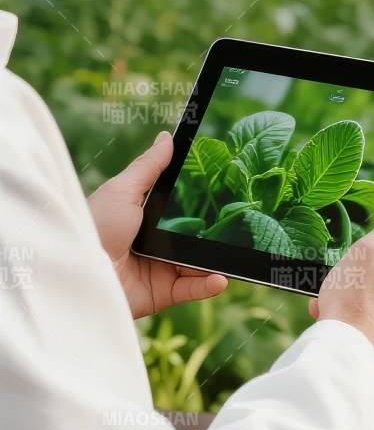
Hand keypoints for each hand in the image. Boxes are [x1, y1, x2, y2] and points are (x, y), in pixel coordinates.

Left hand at [88, 131, 227, 319]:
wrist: (79, 270)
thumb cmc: (95, 225)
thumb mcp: (123, 190)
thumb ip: (148, 167)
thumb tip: (167, 136)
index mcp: (146, 216)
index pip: (181, 208)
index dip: (202, 202)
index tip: (226, 190)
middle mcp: (156, 242)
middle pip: (194, 236)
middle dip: (216, 233)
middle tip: (238, 224)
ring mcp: (160, 267)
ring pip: (198, 263)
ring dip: (217, 260)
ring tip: (236, 252)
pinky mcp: (162, 292)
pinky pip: (192, 289)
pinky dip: (208, 284)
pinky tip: (221, 278)